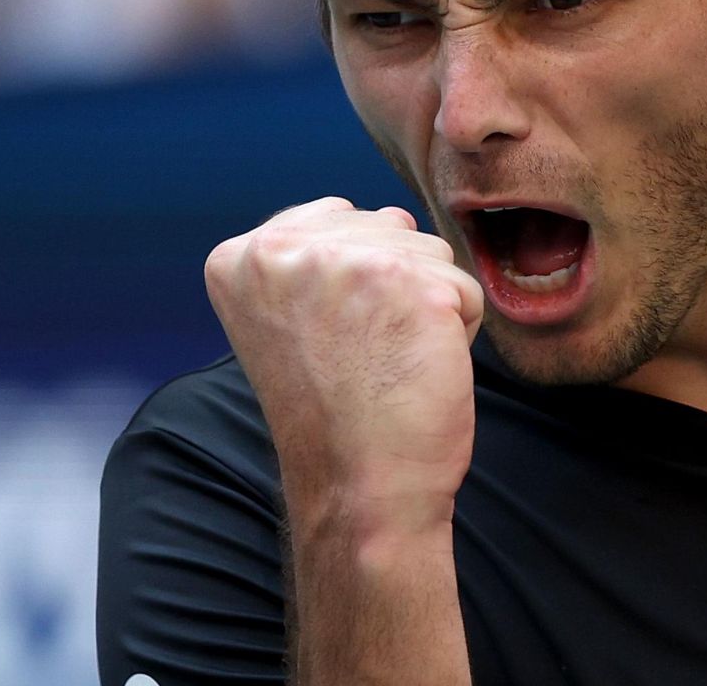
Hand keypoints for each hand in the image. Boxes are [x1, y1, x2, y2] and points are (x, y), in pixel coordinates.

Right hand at [204, 197, 484, 534]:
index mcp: (241, 256)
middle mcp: (286, 249)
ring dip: (427, 306)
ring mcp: (351, 262)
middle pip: (387, 228)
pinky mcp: (414, 285)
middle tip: (361, 356)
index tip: (330, 340)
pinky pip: (464, 288)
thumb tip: (387, 218)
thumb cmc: (331, 413)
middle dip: (393, 289)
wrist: (358, 488)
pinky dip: (458, 332)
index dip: (353, 283)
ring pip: (429, 252)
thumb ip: (315, 259)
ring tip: (388, 360)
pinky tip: (418, 368)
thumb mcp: (286, 316)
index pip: (337, 219)